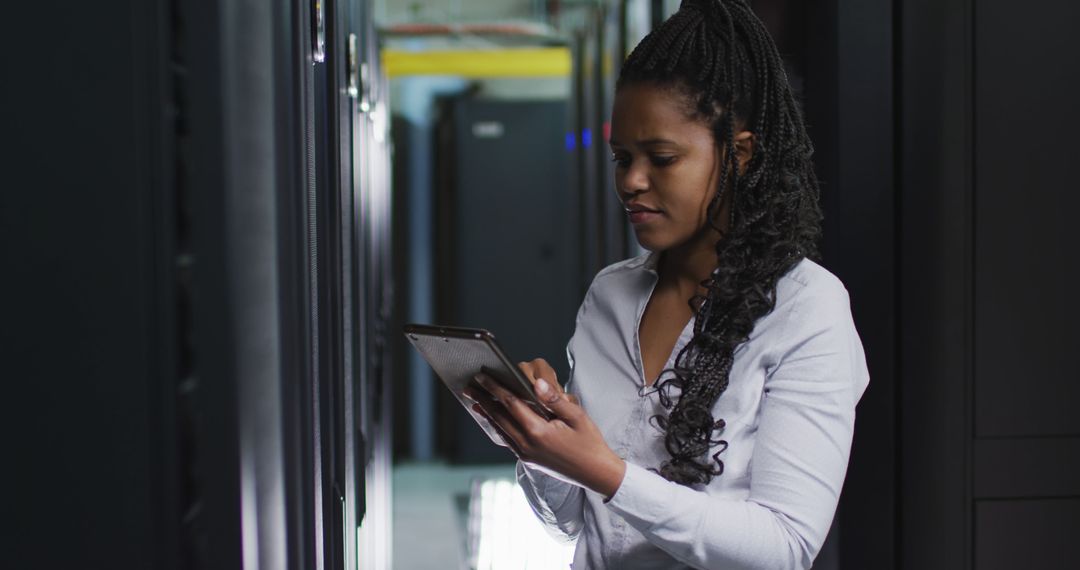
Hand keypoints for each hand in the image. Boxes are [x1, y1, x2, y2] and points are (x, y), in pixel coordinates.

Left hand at [464, 359, 625, 498]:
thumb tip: (536, 383)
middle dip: (484, 400)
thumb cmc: (590, 442)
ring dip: (488, 414)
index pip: (511, 404)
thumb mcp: (577, 416)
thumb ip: (554, 399)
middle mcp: (528, 445)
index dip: (495, 388)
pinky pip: (508, 440)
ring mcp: (526, 455)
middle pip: (499, 417)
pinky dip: (499, 427)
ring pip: (501, 430)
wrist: (596, 474)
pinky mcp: (528, 460)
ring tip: (476, 401)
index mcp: (539, 432)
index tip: (482, 376)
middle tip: (469, 387)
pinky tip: (495, 420)